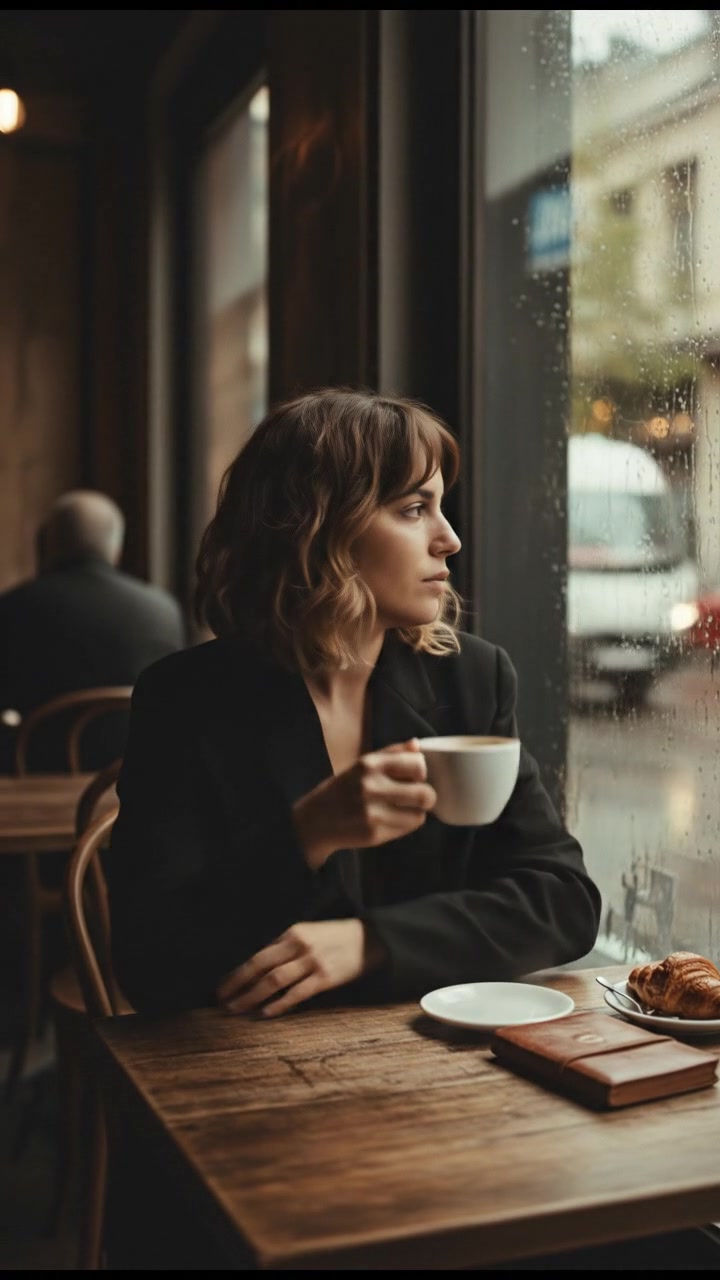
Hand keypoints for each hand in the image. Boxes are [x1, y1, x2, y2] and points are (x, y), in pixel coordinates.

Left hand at [216, 919, 385, 1017]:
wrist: (370, 939)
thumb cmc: (334, 938)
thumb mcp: (308, 934)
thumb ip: (285, 948)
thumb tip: (257, 968)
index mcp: (292, 933)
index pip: (257, 955)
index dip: (237, 972)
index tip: (222, 986)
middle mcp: (299, 945)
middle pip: (260, 966)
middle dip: (238, 984)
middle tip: (222, 1000)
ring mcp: (313, 961)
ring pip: (274, 980)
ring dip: (252, 996)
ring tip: (237, 1008)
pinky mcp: (326, 978)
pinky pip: (297, 993)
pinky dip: (280, 1003)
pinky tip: (266, 1012)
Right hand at [292, 738, 436, 868]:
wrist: (315, 821)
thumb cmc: (344, 789)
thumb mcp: (361, 765)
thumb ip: (391, 753)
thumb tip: (417, 745)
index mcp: (369, 764)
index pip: (418, 765)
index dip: (421, 772)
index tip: (414, 777)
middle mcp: (370, 787)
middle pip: (425, 794)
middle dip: (427, 797)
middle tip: (418, 798)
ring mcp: (372, 813)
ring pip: (419, 815)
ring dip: (415, 813)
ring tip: (403, 809)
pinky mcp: (373, 834)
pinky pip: (406, 829)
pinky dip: (404, 825)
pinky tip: (391, 820)